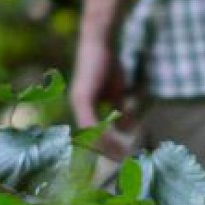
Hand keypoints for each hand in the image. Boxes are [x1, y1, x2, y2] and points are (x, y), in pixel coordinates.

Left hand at [70, 39, 134, 155]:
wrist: (100, 42)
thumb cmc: (108, 63)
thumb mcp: (117, 92)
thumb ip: (120, 109)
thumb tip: (127, 129)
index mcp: (85, 107)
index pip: (93, 134)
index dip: (105, 147)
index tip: (118, 157)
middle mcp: (78, 106)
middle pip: (90, 137)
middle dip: (105, 151)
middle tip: (120, 162)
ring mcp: (79, 102)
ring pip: (90, 133)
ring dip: (106, 145)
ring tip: (120, 156)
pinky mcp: (82, 97)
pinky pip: (91, 121)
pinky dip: (103, 132)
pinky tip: (115, 140)